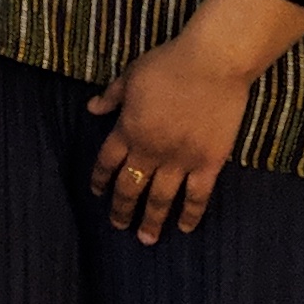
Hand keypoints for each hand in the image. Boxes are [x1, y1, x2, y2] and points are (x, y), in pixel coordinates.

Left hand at [87, 41, 251, 241]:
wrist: (213, 64)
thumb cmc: (169, 64)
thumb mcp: (130, 76)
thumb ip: (111, 97)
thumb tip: (91, 108)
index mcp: (128, 131)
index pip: (107, 163)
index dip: (100, 180)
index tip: (97, 193)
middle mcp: (150, 151)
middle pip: (130, 187)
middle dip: (122, 209)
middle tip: (118, 225)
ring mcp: (181, 160)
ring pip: (161, 199)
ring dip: (151, 220)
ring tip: (145, 238)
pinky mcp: (209, 163)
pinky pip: (198, 196)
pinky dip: (190, 215)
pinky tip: (184, 228)